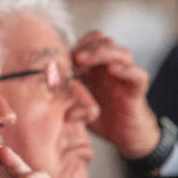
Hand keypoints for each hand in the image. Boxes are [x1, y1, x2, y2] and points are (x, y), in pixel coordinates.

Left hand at [72, 31, 158, 157]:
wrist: (126, 136)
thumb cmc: (101, 119)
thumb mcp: (76, 104)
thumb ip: (63, 94)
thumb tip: (39, 90)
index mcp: (97, 67)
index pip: (91, 41)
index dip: (78, 45)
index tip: (63, 58)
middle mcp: (113, 67)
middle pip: (105, 42)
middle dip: (86, 46)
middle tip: (71, 58)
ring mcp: (126, 77)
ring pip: (122, 53)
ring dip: (101, 53)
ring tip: (83, 60)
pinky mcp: (138, 89)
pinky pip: (138, 74)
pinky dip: (126, 70)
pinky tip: (112, 70)